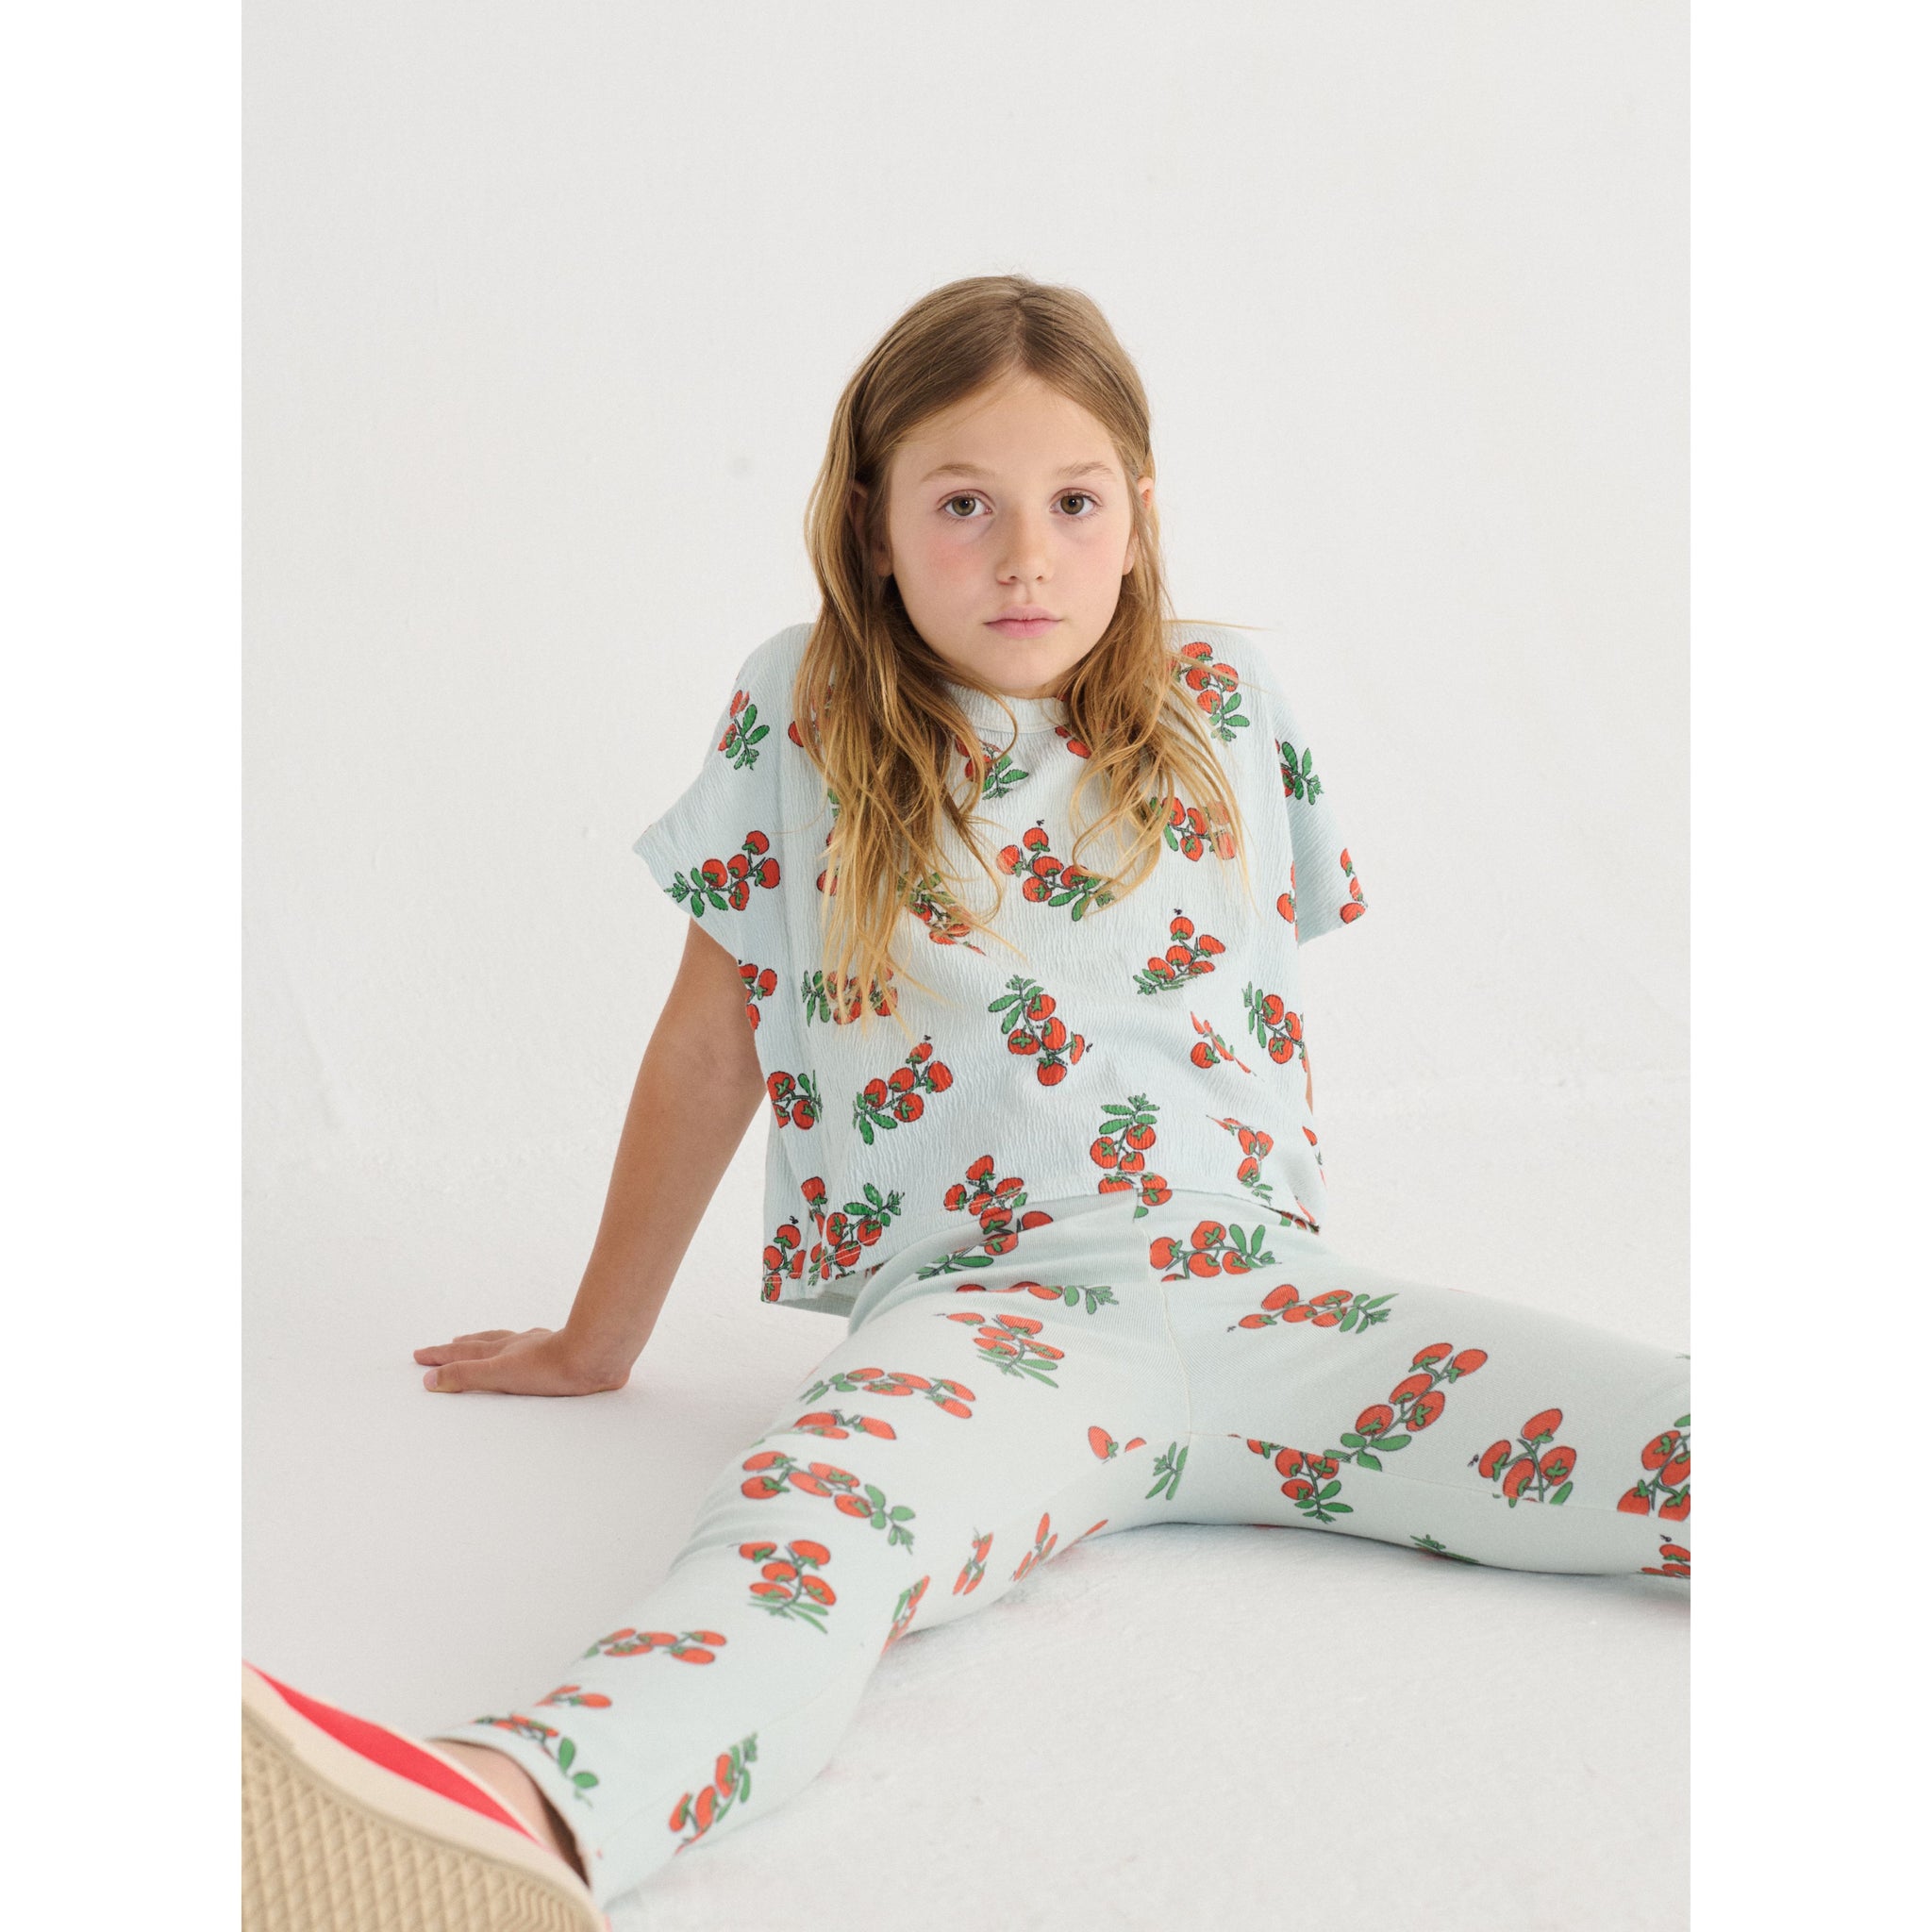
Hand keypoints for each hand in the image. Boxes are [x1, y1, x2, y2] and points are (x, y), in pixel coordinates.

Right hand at [413, 1327, 626, 1396]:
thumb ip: (465, 1377)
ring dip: (492, 1343)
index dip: (440, 1356)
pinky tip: (533, 1345)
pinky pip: (535, 1345)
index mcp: (501, 1352)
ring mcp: (541, 1345)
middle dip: (462, 1346)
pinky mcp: (563, 1351)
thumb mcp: (499, 1375)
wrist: (595, 1356)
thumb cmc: (550, 1369)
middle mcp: (519, 1344)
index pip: (463, 1354)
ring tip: (484, 1342)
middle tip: (449, 1343)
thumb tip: (430, 1380)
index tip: (420, 1355)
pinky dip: (524, 1345)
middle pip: (484, 1343)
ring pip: (510, 1341)